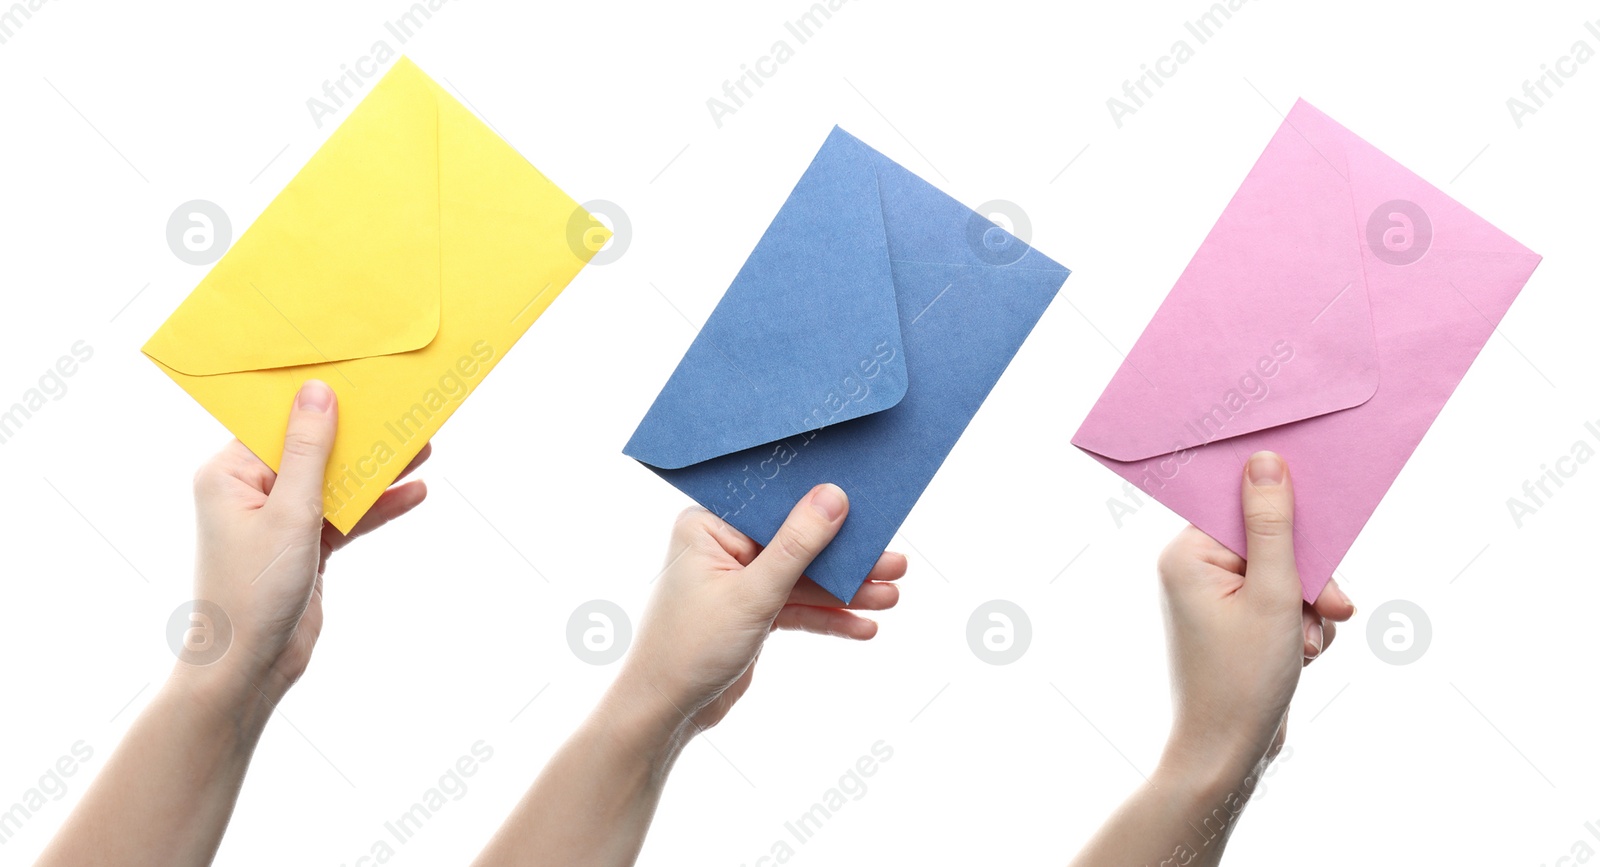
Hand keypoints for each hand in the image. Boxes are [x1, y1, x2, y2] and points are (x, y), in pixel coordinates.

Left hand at [182, 380, 428, 699]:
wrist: (248, 668)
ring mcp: (279, 520)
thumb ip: (310, 451)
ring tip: (424, 447)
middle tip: (406, 411)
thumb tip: (318, 391)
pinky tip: (414, 492)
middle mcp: (250, 491)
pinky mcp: (303, 546)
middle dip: (360, 434)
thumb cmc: (252, 590)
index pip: (279, 422)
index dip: (322, 400)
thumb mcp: (291, 512)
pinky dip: (376, 507)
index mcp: (229, 473)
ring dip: (376, 470)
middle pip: (314, 449)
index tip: (363, 379)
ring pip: (335, 482)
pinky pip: (344, 515)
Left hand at [469, 484, 904, 866]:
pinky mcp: (751, 612)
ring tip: (892, 597)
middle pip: (797, 542)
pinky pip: (797, 607)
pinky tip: (864, 626)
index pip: (776, 504)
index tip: (869, 508)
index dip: (823, 506)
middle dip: (846, 558)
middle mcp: (723, 547)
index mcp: (709, 526)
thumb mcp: (753, 594)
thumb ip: (797, 545)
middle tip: (895, 563)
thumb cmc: (690, 647)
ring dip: (846, 590)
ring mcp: (739, 581)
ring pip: (803, 578)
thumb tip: (833, 496)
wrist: (665, 712)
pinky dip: (828, 617)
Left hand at [1155, 450, 1355, 786]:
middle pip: (1272, 542)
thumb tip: (1265, 460)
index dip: (1290, 520)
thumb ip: (1273, 526)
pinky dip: (1301, 626)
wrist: (1228, 755)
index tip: (1325, 529)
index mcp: (1187, 555)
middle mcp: (1193, 571)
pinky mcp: (1235, 623)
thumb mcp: (1271, 594)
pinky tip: (1302, 656)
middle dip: (1308, 578)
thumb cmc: (1242, 679)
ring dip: (1308, 608)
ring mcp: (1214, 598)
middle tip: (1332, 605)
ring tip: (1305, 645)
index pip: (1245, 507)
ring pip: (1286, 575)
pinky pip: (1282, 603)